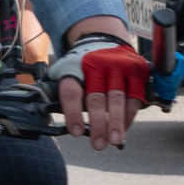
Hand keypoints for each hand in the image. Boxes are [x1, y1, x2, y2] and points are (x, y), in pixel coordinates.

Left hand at [47, 34, 147, 150]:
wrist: (105, 40)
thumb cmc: (83, 64)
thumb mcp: (65, 70)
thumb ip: (58, 92)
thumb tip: (48, 119)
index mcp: (75, 66)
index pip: (72, 91)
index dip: (73, 113)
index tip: (76, 132)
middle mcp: (97, 65)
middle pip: (96, 98)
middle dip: (98, 124)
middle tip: (98, 144)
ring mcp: (118, 67)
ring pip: (117, 98)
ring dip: (116, 122)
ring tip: (114, 141)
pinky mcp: (135, 70)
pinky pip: (134, 97)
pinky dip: (130, 115)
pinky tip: (125, 128)